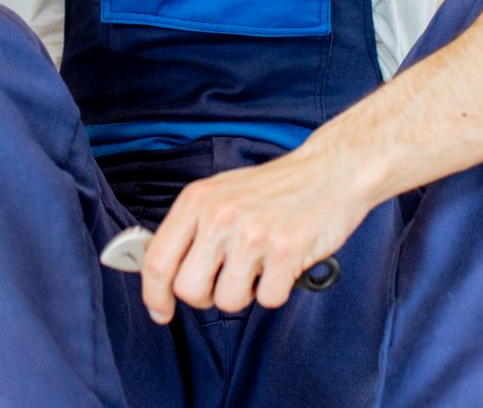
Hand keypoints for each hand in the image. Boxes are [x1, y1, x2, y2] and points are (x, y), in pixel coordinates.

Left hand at [140, 148, 369, 320]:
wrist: (329, 172)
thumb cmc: (274, 189)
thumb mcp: (221, 194)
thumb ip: (191, 228)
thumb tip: (159, 274)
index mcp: (197, 200)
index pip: (157, 259)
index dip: (154, 294)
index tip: (160, 311)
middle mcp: (220, 215)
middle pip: (187, 289)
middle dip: (205, 297)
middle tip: (225, 281)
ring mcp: (252, 233)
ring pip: (227, 301)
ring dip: (245, 294)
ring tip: (259, 267)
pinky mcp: (285, 250)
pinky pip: (268, 300)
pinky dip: (276, 290)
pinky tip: (283, 264)